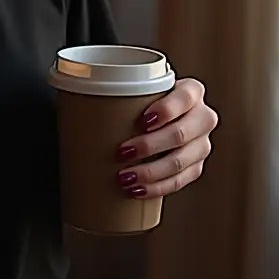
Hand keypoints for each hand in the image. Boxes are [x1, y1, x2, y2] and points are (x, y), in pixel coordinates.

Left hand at [114, 78, 217, 198]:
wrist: (157, 116)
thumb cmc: (141, 100)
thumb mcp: (138, 89)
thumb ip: (120, 91)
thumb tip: (76, 99)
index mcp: (192, 92)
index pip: (185, 98)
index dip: (166, 110)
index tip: (142, 121)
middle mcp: (202, 117)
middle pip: (181, 134)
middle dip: (149, 146)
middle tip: (122, 152)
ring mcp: (201, 144)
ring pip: (180, 162)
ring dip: (150, 172)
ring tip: (124, 177)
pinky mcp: (196, 166)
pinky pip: (180, 181)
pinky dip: (157, 187)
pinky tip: (138, 189)